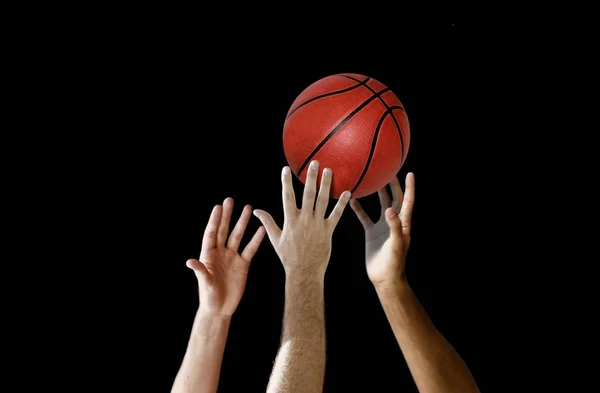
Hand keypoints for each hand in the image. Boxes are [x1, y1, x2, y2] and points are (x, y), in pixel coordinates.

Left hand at [186, 198, 265, 316]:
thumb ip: (200, 271)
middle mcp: (220, 252)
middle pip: (224, 230)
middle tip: (230, 200)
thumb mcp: (205, 283)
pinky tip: (261, 229)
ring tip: (248, 208)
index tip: (218, 207)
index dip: (214, 220)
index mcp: (208, 255)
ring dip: (242, 223)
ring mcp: (232, 257)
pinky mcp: (243, 264)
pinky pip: (250, 249)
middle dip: (227, 215)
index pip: (211, 234)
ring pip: (237, 236)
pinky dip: (256, 240)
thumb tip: (190, 262)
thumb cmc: (209, 297)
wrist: (220, 309)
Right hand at [253, 161, 350, 278]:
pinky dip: (341, 204)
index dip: (285, 182)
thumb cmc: (288, 256)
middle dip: (311, 177)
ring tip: (329, 171)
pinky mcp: (328, 231)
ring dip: (326, 185)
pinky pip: (336, 215)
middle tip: (315, 163)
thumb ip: (267, 222)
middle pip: (308, 194)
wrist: (304, 271)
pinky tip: (347, 193)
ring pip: (322, 200)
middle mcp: (304, 219)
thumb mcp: (275, 239)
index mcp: (290, 220)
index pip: (287, 196)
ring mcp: (317, 225)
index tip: (285, 169)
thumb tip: (255, 211)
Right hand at [349, 173, 414, 287]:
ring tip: (372, 180)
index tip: (409, 173)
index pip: (407, 201)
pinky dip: (358, 208)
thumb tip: (389, 210)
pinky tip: (351, 200)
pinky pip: (364, 217)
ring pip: (380, 205)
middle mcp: (393, 222)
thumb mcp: (396, 244)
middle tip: (387, 171)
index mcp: (403, 223)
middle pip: (394, 199)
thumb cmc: (394, 263)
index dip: (409, 187)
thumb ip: (394, 227)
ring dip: (377, 193)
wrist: (385, 278)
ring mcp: (382, 226)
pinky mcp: (371, 232)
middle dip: (392, 185)